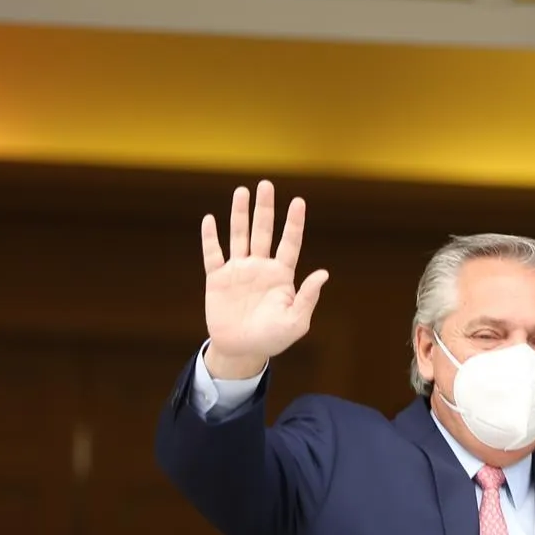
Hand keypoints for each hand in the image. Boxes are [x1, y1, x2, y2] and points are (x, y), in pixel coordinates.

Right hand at [200, 181, 328, 378]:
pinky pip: (213, 254)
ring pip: (239, 236)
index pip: (290, 242)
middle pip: (263, 231)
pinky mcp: (218, 279)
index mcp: (282, 275)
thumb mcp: (296, 321)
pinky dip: (210, 237)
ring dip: (240, 214)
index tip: (299, 201)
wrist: (242, 350)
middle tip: (266, 185)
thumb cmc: (274, 338)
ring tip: (242, 191)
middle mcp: (261, 267)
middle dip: (265, 208)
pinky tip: (211, 219)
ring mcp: (239, 271)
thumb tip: (323, 273)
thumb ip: (308, 297)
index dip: (294, 223)